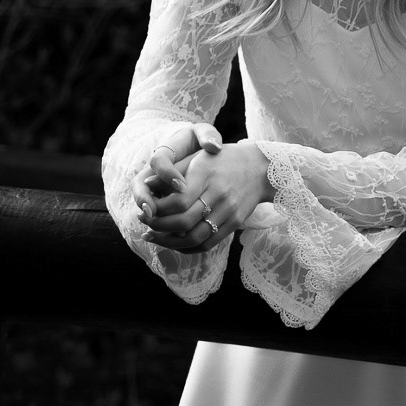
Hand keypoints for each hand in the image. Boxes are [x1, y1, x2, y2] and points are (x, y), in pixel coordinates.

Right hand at [131, 122, 222, 218]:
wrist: (196, 154)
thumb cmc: (199, 141)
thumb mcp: (203, 134)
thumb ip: (207, 135)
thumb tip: (213, 145)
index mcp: (164, 152)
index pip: (158, 161)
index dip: (167, 174)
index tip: (182, 185)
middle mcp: (152, 172)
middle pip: (140, 187)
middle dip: (146, 201)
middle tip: (155, 212)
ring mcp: (154, 189)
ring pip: (144, 204)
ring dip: (153, 217)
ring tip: (166, 227)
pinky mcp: (160, 202)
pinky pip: (154, 215)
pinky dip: (163, 225)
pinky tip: (176, 234)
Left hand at [138, 140, 272, 253]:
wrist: (261, 168)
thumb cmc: (223, 159)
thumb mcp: (198, 157)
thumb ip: (173, 171)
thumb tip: (146, 184)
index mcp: (206, 173)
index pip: (178, 201)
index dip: (158, 210)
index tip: (145, 210)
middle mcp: (218, 193)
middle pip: (184, 222)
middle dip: (159, 227)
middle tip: (145, 224)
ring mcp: (229, 210)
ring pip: (195, 237)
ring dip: (170, 242)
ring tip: (154, 237)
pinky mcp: (235, 222)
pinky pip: (209, 243)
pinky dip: (188, 247)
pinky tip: (175, 243)